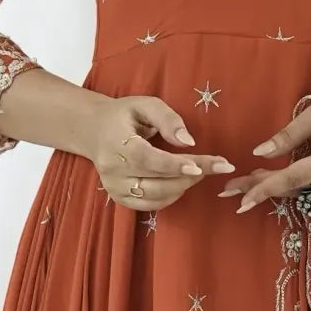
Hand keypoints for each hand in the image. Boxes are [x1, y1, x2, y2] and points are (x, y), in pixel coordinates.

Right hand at [86, 95, 233, 209]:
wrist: (94, 131)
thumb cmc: (124, 115)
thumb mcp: (146, 105)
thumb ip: (168, 119)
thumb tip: (188, 142)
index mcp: (116, 144)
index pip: (148, 159)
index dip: (175, 165)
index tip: (202, 167)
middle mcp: (113, 171)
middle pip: (157, 181)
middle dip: (190, 175)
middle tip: (216, 165)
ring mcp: (114, 188)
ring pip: (156, 196)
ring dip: (183, 186)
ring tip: (198, 170)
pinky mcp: (119, 199)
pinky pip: (151, 205)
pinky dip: (171, 196)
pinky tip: (180, 182)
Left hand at [217, 100, 310, 214]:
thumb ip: (289, 134)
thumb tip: (260, 153)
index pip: (290, 178)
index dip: (264, 189)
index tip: (241, 200)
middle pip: (290, 187)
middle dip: (259, 188)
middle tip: (228, 190)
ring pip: (298, 189)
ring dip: (271, 185)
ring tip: (242, 181)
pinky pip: (309, 186)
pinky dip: (287, 182)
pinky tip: (267, 178)